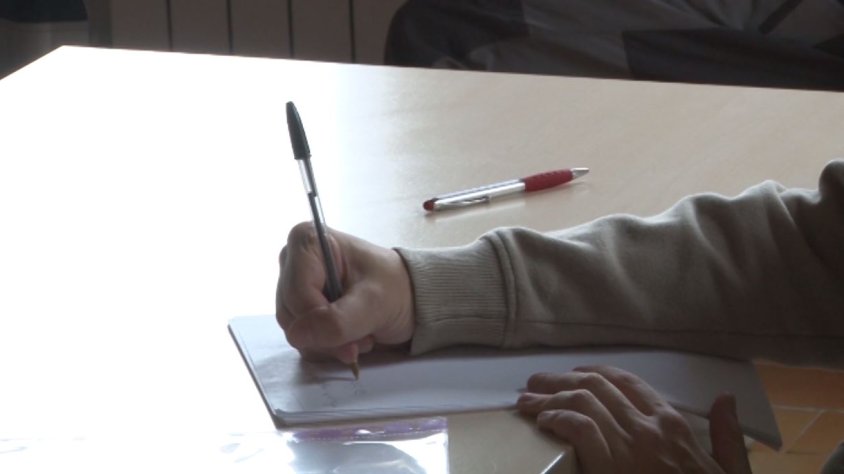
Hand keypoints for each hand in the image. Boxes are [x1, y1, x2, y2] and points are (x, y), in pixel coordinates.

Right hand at [276, 222, 414, 362]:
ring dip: (329, 343)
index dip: (321, 320)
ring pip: (294, 330)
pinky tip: (350, 336)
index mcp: (307, 240)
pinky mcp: (299, 308)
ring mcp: (293, 286)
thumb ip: (337, 320)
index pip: (296, 294)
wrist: (409, 297)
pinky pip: (301, 338)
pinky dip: (327, 346)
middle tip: (361, 338)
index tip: (354, 334)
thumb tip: (297, 335)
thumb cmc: (395, 287)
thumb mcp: (374, 302)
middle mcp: (292, 260)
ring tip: (360, 335)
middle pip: (291, 313)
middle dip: (327, 334)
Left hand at [517, 366, 751, 473]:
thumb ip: (727, 436)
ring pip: (582, 402)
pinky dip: (557, 419)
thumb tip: (725, 398)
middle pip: (596, 386)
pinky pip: (579, 428)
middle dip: (560, 380)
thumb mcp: (731, 471)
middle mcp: (649, 428)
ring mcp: (630, 447)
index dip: (592, 373)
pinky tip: (543, 423)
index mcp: (673, 425)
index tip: (571, 374)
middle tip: (535, 382)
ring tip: (526, 401)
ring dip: (548, 397)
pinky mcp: (610, 467)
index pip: (626, 382)